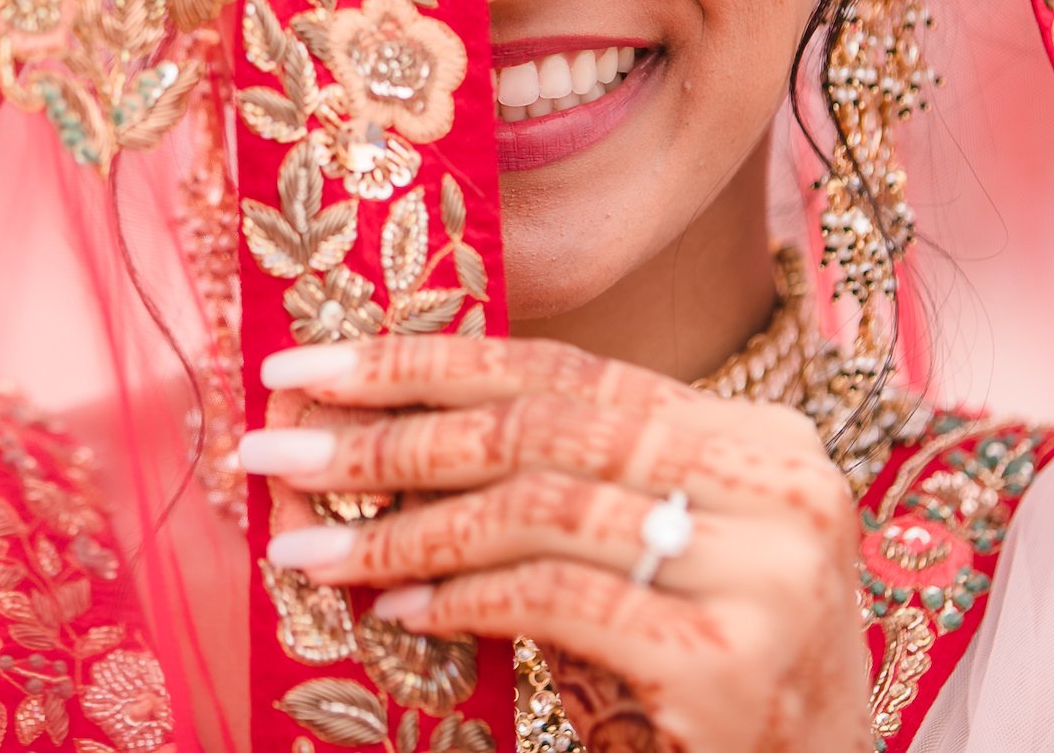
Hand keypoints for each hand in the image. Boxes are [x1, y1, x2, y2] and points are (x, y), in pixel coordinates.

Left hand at [244, 338, 873, 752]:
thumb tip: (377, 437)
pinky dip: (465, 598)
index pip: (567, 369)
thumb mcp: (656, 566)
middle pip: (543, 427)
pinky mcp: (731, 656)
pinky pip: (560, 597)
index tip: (311, 362)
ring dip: (405, 529)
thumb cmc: (714, 694)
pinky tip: (399, 609)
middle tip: (274, 445)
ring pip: (541, 508)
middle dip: (390, 434)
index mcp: (761, 441)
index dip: (429, 360)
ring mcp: (766, 569)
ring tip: (310, 549)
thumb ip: (564, 492)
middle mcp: (779, 484)